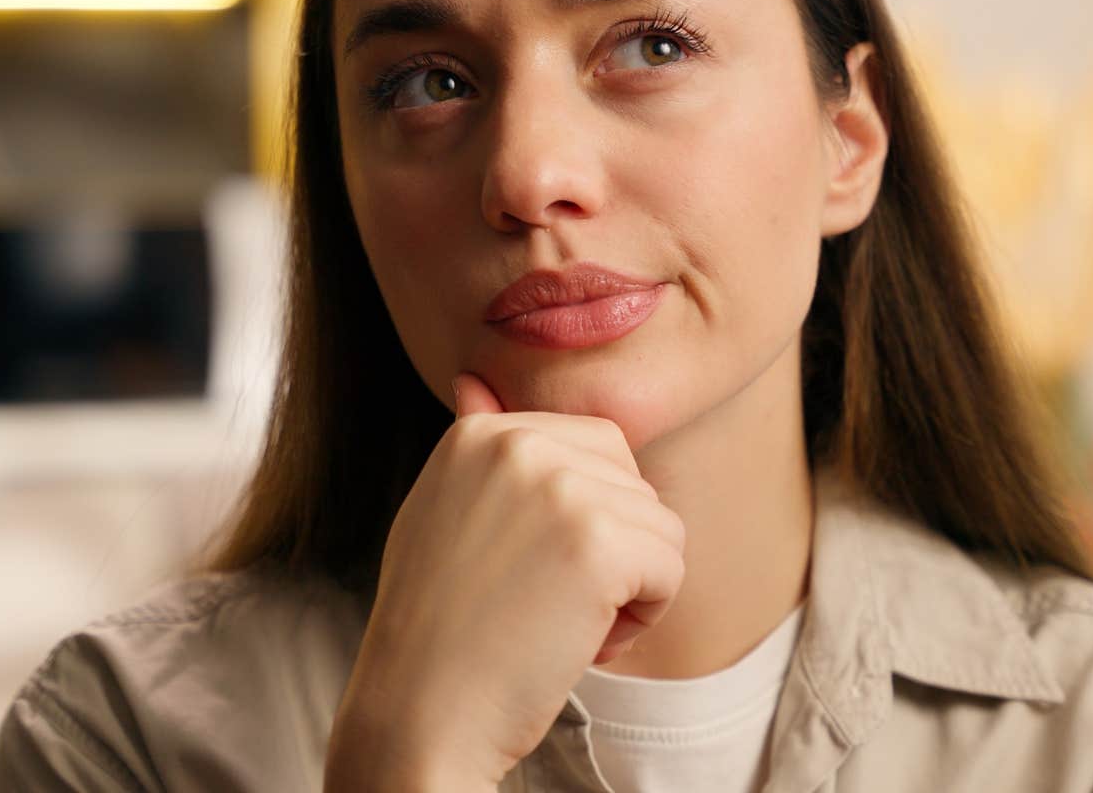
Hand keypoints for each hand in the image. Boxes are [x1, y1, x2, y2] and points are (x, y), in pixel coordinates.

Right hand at [326, 372, 685, 787]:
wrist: (420, 713)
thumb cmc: (437, 628)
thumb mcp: (442, 512)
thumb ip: (478, 453)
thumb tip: (473, 380)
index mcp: (482, 432)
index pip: (598, 447)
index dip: (585, 520)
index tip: (525, 569)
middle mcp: (520, 443)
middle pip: (636, 483)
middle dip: (615, 549)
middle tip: (549, 602)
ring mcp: (560, 489)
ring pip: (661, 528)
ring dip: (629, 589)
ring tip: (557, 623)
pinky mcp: (599, 543)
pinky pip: (672, 570)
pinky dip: (643, 618)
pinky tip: (582, 641)